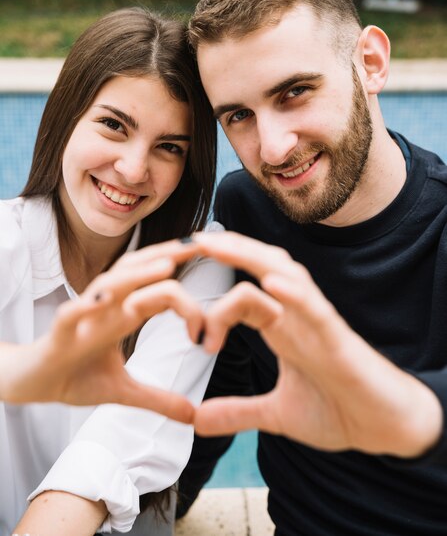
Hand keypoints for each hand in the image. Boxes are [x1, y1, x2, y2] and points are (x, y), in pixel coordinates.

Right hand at [2, 240, 201, 421]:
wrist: (32, 385)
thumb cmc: (76, 376)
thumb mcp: (124, 393)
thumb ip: (159, 399)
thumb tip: (193, 415)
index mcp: (124, 314)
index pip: (160, 287)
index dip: (188, 289)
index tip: (214, 312)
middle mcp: (107, 308)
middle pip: (140, 273)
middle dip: (170, 256)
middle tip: (205, 244)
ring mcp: (84, 318)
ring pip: (110, 286)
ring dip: (138, 275)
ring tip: (167, 265)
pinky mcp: (60, 335)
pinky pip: (71, 315)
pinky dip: (85, 306)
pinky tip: (102, 300)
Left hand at [188, 232, 442, 457]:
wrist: (381, 428)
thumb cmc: (336, 410)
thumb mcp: (276, 414)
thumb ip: (238, 411)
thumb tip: (197, 421)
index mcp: (281, 327)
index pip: (242, 295)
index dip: (213, 307)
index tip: (195, 341)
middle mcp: (295, 315)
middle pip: (260, 267)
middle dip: (226, 250)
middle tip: (189, 241)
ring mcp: (316, 321)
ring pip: (284, 273)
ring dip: (249, 256)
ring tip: (216, 243)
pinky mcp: (336, 337)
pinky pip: (314, 307)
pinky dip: (294, 293)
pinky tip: (272, 283)